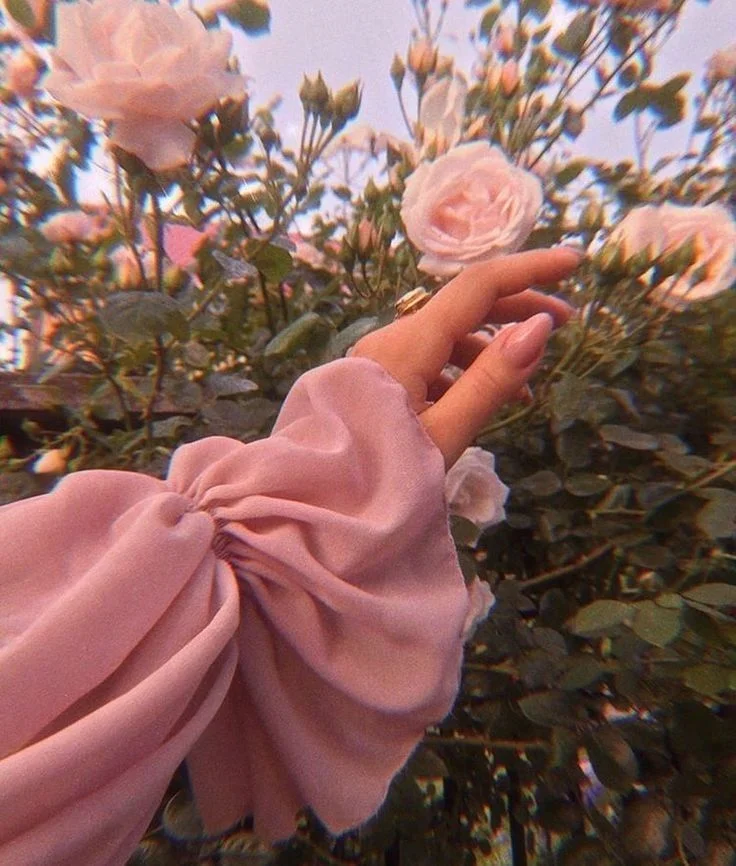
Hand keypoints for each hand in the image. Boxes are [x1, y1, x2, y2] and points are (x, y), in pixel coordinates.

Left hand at [351, 247, 580, 467]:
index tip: (574, 263)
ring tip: (529, 387)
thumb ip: (492, 380)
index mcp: (409, 344)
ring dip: (492, 349)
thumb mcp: (447, 433)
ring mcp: (381, 358)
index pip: (478, 287)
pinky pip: (430, 361)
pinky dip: (464, 372)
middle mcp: (393, 339)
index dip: (529, 270)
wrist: (319, 505)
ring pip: (448, 337)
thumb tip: (540, 326)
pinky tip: (483, 401)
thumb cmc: (383, 476)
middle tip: (568, 320)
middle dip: (518, 307)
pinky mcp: (378, 379)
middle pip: (465, 307)